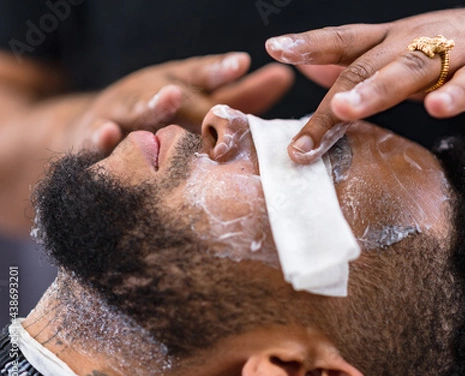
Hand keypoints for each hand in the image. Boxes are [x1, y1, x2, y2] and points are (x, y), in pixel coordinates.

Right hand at [66, 52, 293, 152]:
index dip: (219, 70)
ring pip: (138, 108)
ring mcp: (123, 111)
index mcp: (179, 84)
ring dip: (153, 103)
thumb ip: (240, 95)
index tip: (242, 62)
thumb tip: (285, 77)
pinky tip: (107, 134)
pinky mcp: (95, 134)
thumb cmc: (164, 115)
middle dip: (194, 90)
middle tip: (212, 84)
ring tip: (169, 97)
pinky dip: (100, 137)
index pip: (201, 76)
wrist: (100, 128)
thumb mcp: (200, 101)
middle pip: (173, 92)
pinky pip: (96, 138)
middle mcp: (152, 91)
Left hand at [265, 2, 464, 162]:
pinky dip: (455, 94)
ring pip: (409, 68)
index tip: (274, 47)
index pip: (343, 41)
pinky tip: (438, 109)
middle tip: (301, 137)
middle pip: (366, 66)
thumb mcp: (401, 52)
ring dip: (375, 90)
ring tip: (344, 108)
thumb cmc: (458, 47)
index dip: (309, 43)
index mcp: (391, 40)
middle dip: (330, 99)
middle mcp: (415, 41)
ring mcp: (453, 52)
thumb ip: (358, 61)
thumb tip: (309, 69)